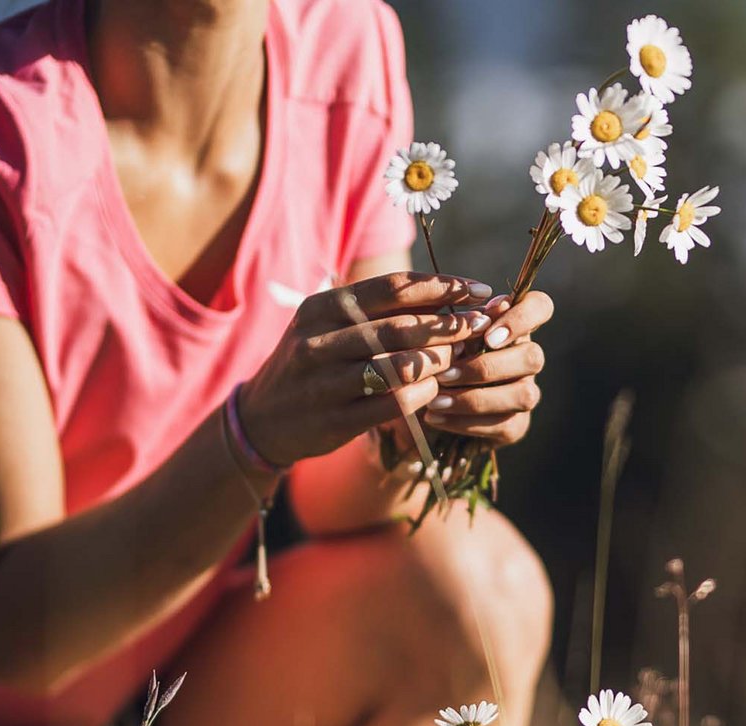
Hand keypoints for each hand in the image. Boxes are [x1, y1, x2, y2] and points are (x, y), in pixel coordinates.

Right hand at [236, 272, 494, 466]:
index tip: (480, 290)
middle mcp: (320, 340)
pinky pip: (393, 403)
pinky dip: (423, 394)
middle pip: (401, 326)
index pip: (393, 288)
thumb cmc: (315, 363)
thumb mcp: (333, 326)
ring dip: (440, 361)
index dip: (443, 287)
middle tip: (482, 326)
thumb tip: (449, 296)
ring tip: (462, 358)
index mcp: (323, 308)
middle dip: (450, 325)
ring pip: (399, 365)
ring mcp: (325, 382)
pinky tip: (437, 389)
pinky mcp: (334, 419)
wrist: (263, 417)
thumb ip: (381, 311)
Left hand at [421, 290, 553, 445]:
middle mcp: (527, 358)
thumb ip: (460, 323)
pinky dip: (464, 421)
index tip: (487, 335)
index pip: (541, 306)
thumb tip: (479, 317)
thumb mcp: (440, 335)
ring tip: (436, 400)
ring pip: (524, 395)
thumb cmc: (433, 354)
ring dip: (476, 398)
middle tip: (446, 373)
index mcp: (512, 325)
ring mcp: (525, 392)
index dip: (522, 318)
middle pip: (534, 357)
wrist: (421, 398)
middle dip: (487, 367)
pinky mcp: (516, 425)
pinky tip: (435, 416)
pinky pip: (502, 425)